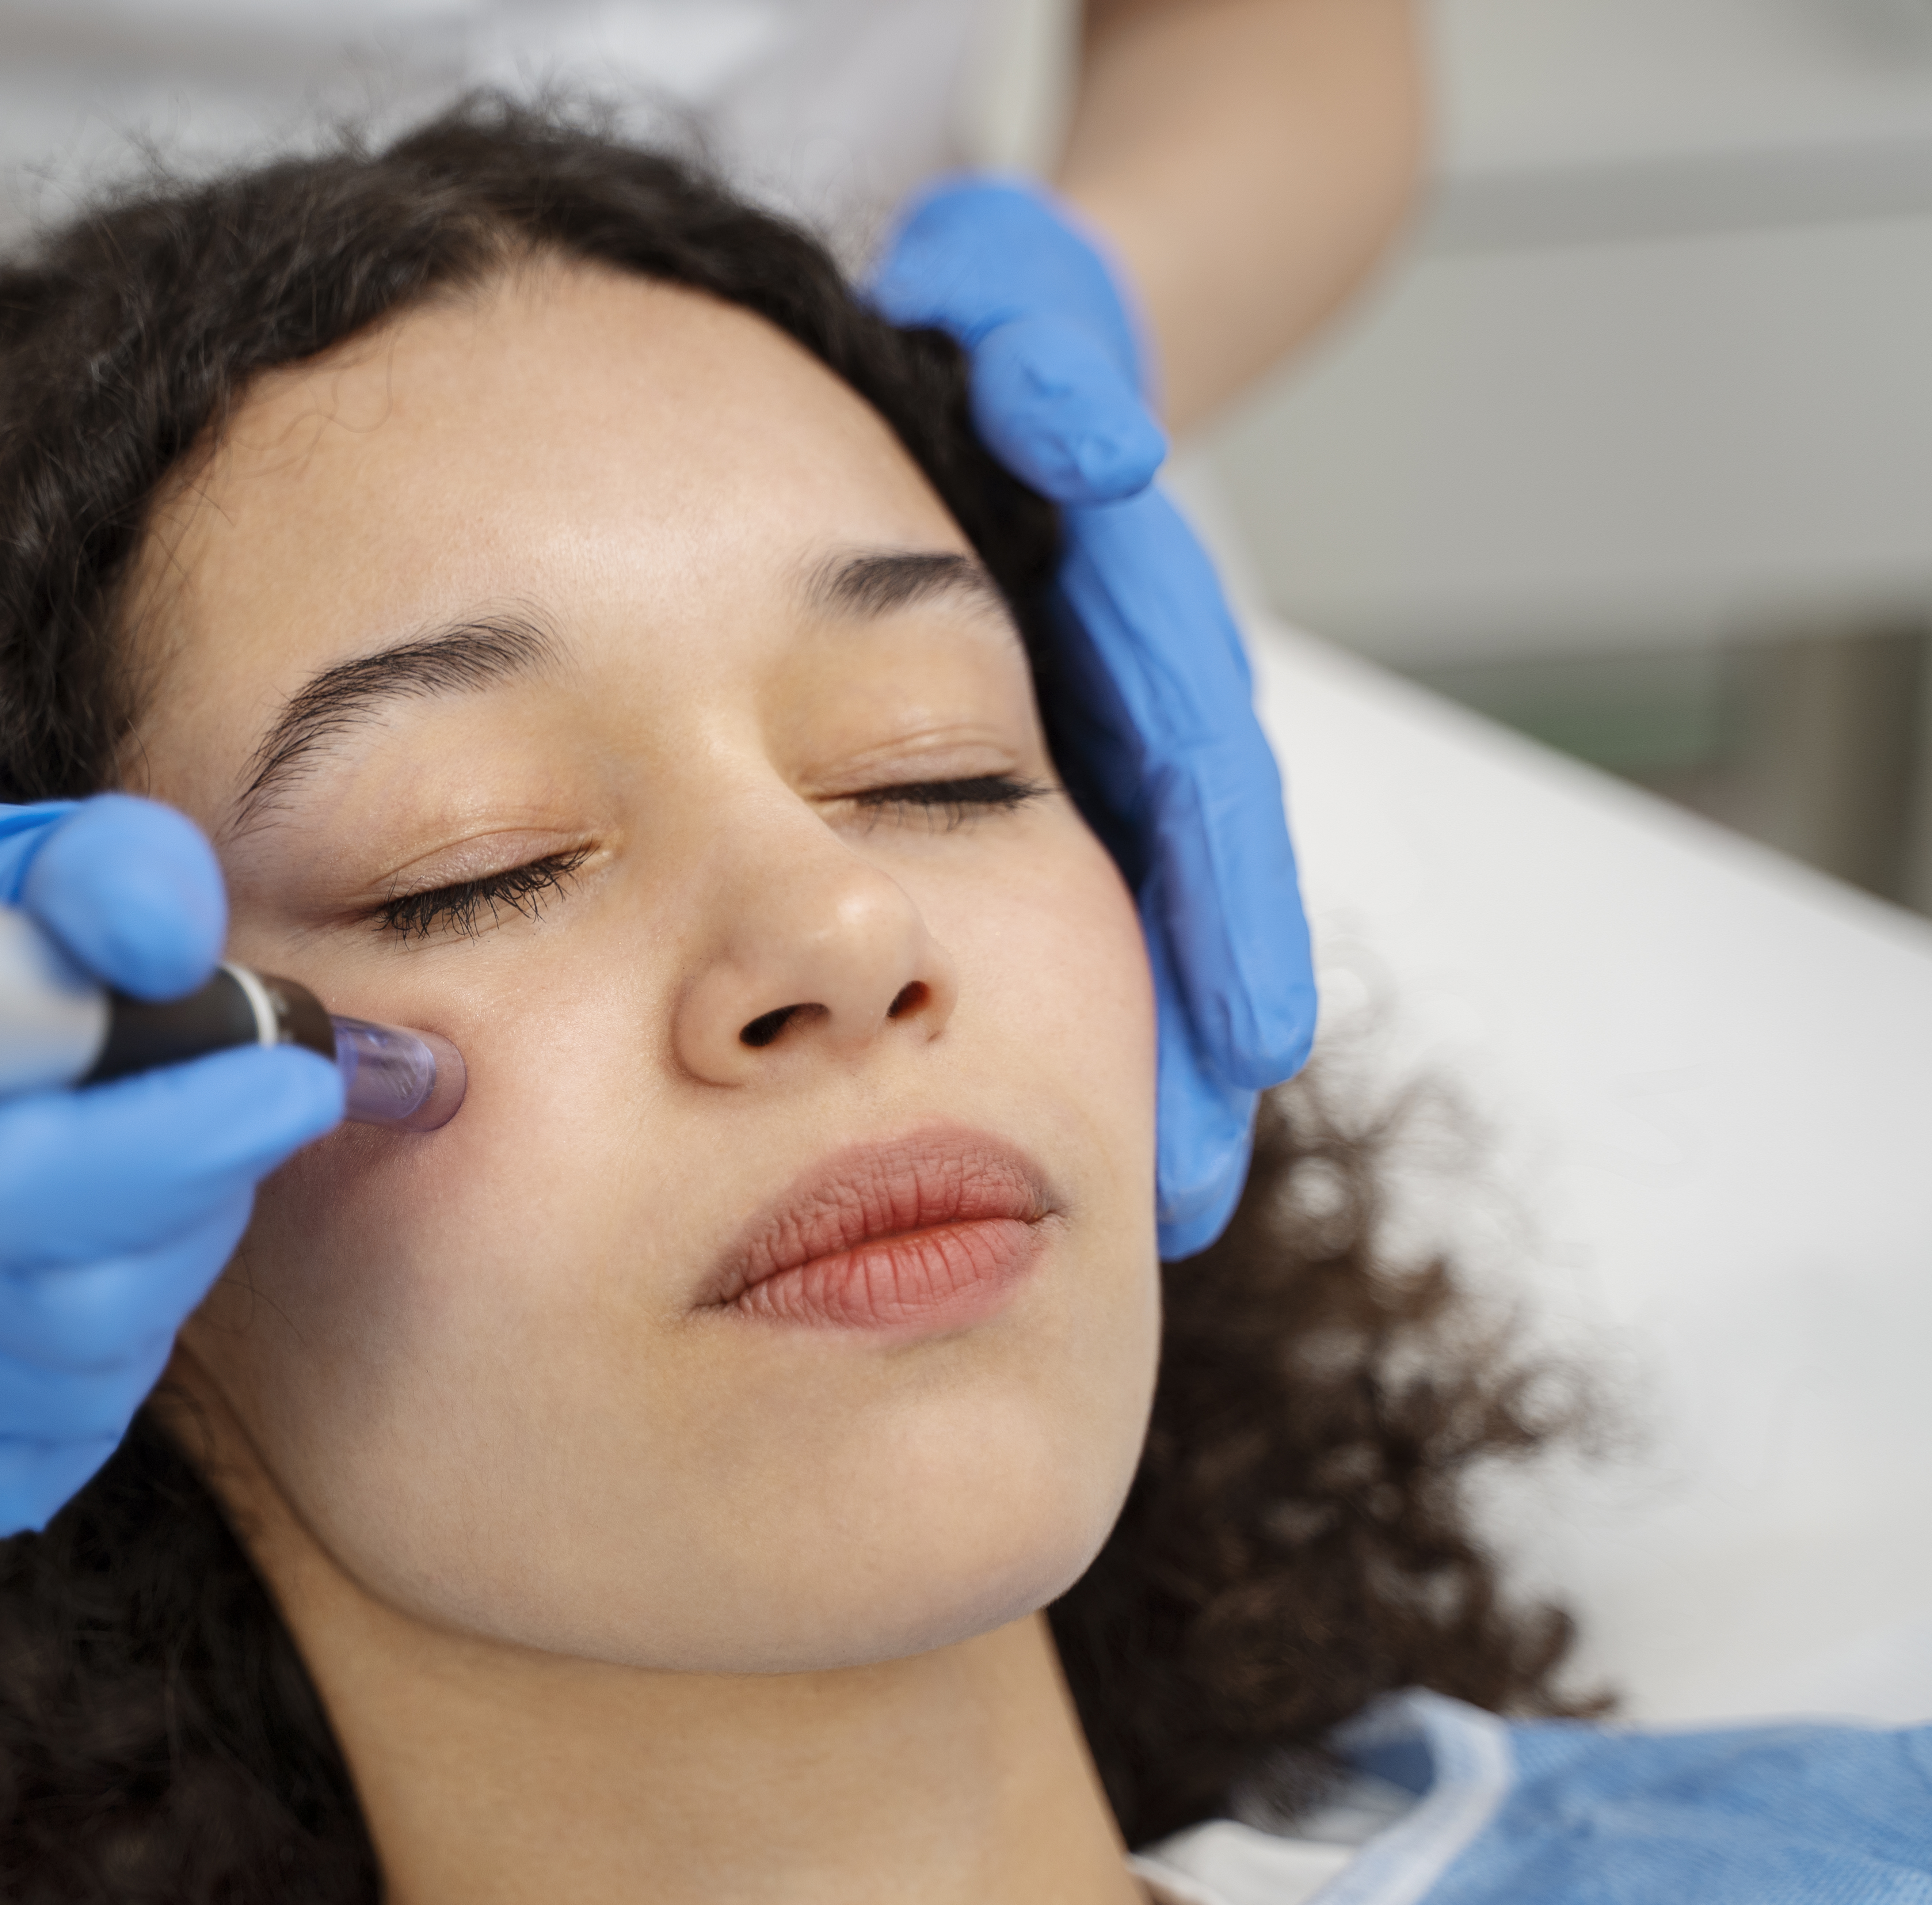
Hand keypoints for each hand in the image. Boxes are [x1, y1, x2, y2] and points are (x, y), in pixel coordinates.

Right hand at [0, 685, 342, 1531]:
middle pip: (57, 1305)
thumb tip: (163, 930)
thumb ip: (120, 876)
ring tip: (144, 1207)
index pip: (16, 1180)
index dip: (181, 1149)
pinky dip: (71, 1409)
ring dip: (143, 1305)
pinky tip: (78, 1303)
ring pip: (48, 1394)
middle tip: (232, 1132)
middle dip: (189, 1218)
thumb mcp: (47, 858)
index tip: (293, 1086)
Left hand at [869, 179, 1315, 1254]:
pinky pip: (1110, 910)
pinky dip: (1124, 1026)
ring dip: (1162, 1064)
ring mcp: (1110, 754)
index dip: (1221, 906)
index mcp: (1130, 632)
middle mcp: (1138, 712)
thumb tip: (1086, 442)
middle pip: (1190, 888)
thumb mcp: (1023, 338)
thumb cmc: (1007, 350)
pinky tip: (1125, 1156)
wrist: (1021, 354)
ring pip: (1154, 924)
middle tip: (1188, 1190)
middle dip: (1192, 1033)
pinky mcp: (1059, 778)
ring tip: (1164, 1212)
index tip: (1251, 1042)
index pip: (1192, 778)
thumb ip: (1044, 374)